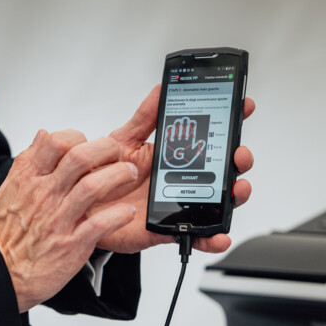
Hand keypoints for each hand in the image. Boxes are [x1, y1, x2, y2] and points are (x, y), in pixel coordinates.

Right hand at [0, 129, 139, 311]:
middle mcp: (45, 196)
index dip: (77, 137)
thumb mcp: (11, 188)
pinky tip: (126, 211)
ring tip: (129, 175)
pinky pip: (99, 224)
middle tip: (118, 153)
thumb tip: (43, 135)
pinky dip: (118, 215)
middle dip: (106, 150)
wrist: (2, 272)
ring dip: (118, 176)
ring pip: (92, 187)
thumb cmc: (9, 233)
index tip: (88, 143)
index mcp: (30, 180)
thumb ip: (29, 160)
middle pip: (79, 158)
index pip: (55, 142)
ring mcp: (59, 219)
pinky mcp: (71, 244)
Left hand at [93, 84, 255, 253]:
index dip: (230, 121)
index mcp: (173, 155)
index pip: (209, 137)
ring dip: (234, 196)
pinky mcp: (168, 227)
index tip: (243, 106)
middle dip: (238, 160)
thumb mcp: (123, 140)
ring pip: (216, 201)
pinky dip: (212, 238)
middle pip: (222, 169)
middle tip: (239, 154)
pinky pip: (195, 235)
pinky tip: (219, 235)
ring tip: (237, 189)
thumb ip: (144, 118)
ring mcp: (177, 203)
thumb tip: (160, 87)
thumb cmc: (103, 173)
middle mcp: (181, 179)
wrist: (82, 205)